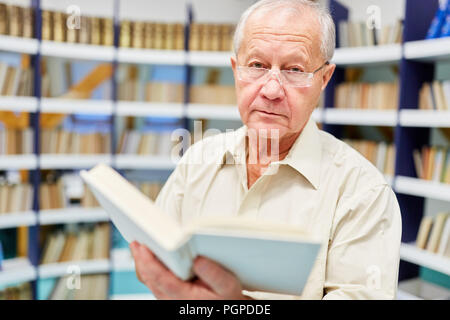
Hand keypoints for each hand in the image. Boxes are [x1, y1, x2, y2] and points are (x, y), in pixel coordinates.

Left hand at [129, 241, 250, 299]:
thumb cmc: (228, 300)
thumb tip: (199, 259)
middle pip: (149, 279)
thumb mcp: (228, 287)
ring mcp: (170, 299)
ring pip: (150, 281)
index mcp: (184, 296)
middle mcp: (173, 299)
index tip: (142, 247)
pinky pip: (155, 282)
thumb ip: (215, 275)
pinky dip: (149, 268)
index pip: (159, 279)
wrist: (227, 309)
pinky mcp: (170, 296)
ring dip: (143, 264)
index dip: (148, 262)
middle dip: (141, 260)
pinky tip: (149, 258)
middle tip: (135, 243)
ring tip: (138, 247)